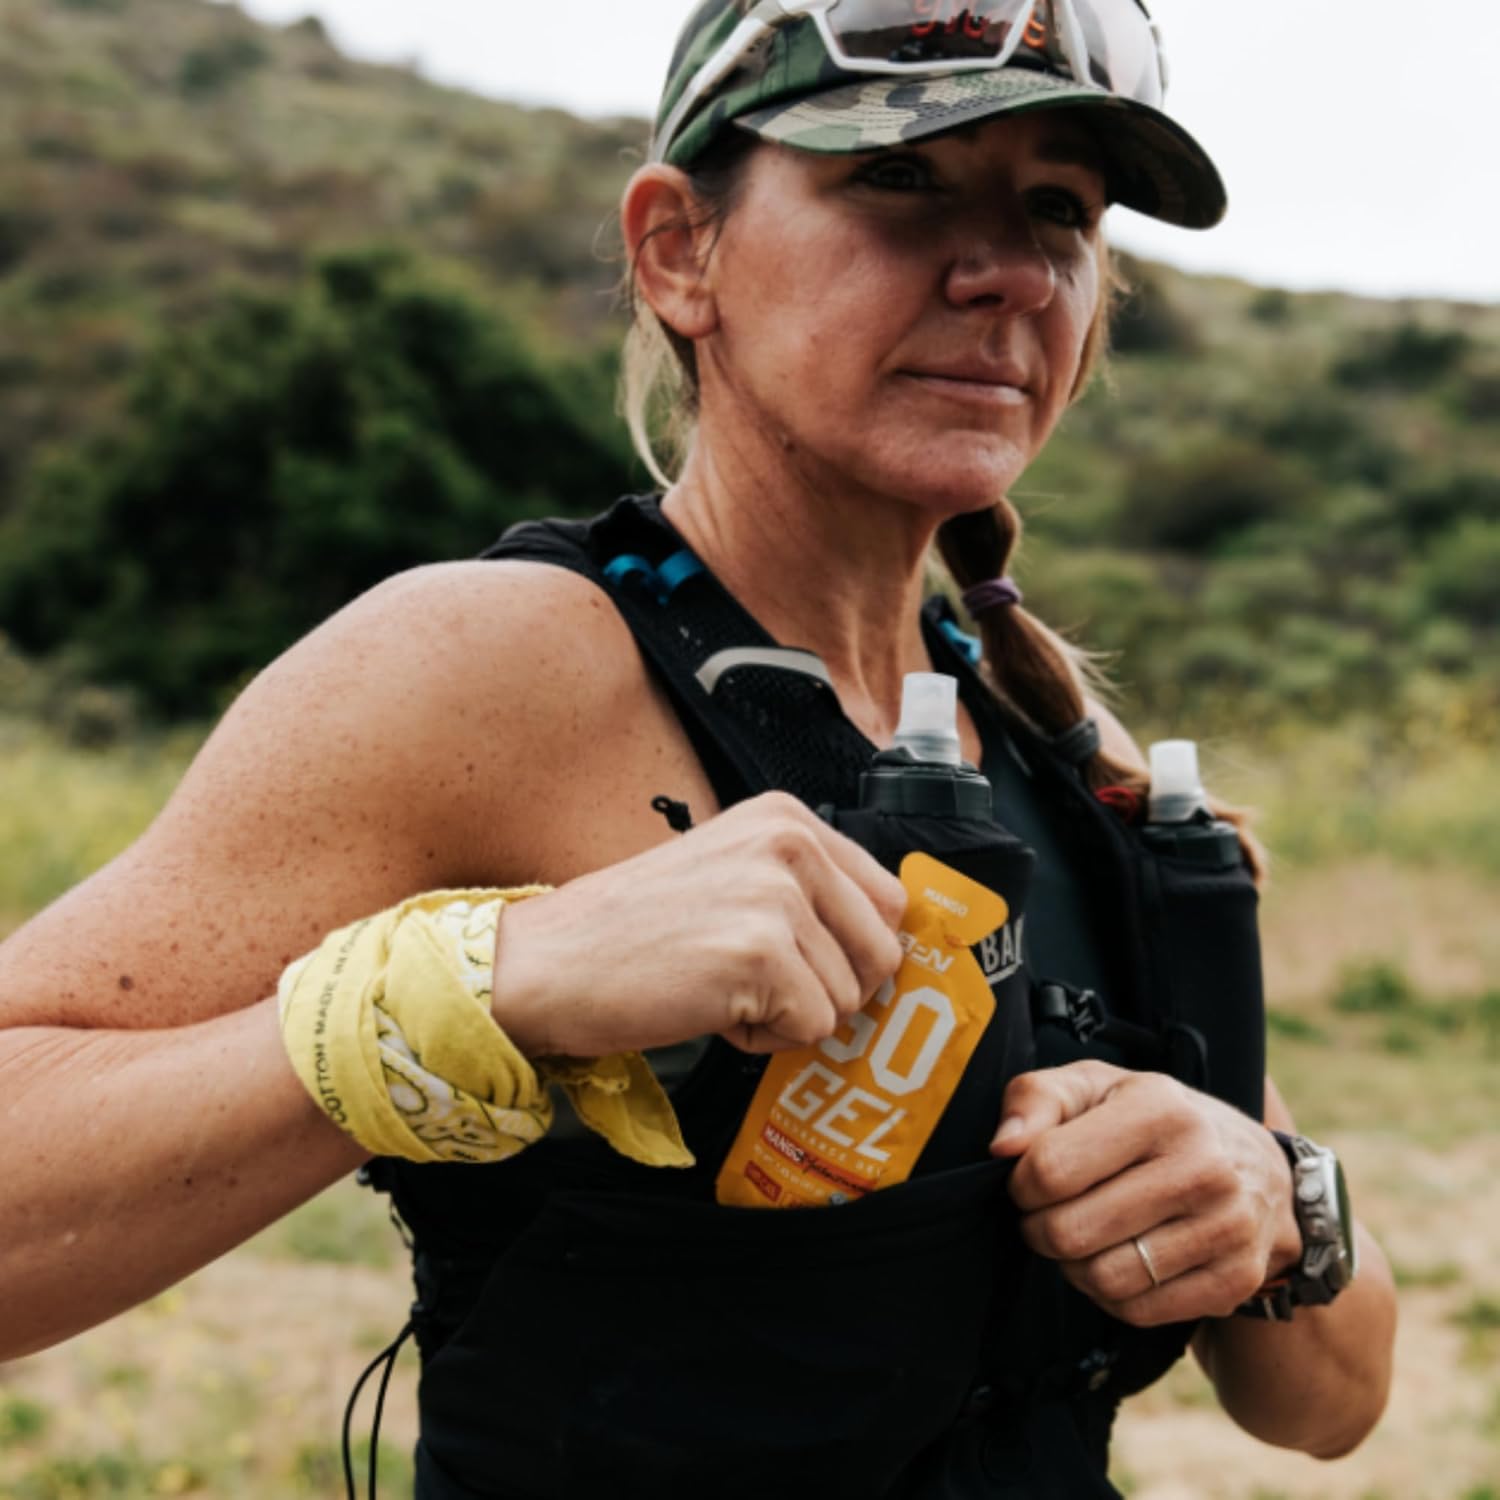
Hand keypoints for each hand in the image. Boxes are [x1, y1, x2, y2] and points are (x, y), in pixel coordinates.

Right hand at [493, 792, 907, 1059]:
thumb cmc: (632, 930)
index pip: (887, 899)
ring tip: (718, 988)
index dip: (849, 950)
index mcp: (787, 817)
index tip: (798, 960)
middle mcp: (790, 843)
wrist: (548, 961)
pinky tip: (709, 1009)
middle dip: (828, 987)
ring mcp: (777, 897)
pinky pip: (811, 1029)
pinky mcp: (760, 956)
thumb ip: (805, 890)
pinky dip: (763, 1041)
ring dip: (788, 1016)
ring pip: (847, 999)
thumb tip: (884, 947)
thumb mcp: (731, 873)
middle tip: (752, 981)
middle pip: (881, 952)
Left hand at [990, 1062, 1301, 1325]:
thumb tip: (1002, 1147)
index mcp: (1160, 1110)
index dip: (1021, 1183)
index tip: (1029, 1180)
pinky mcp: (1235, 1279)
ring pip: (1102, 1279)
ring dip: (1073, 1265)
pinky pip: (1138, 1312)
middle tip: (1048, 1214)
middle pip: (1070, 1232)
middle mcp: (1203, 1168)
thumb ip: (1036, 1100)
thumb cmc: (1149, 1120)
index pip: (1051, 1169)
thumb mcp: (1094, 1086)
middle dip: (1040, 1228)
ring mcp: (1226, 1227)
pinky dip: (1111, 1295)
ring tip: (1084, 1235)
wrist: (1253, 1166)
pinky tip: (1119, 1259)